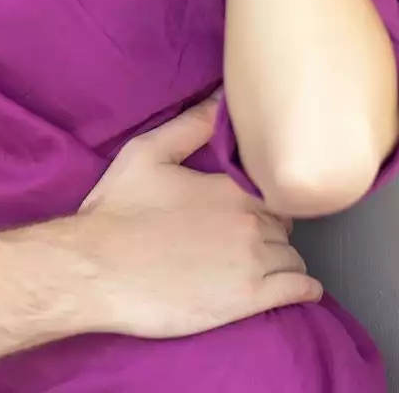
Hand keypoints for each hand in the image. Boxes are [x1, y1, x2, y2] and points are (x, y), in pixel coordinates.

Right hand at [69, 98, 322, 338]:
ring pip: (292, 257)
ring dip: (282, 259)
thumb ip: (192, 125)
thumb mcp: (146, 154)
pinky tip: (299, 288)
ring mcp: (253, 263)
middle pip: (285, 225)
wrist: (95, 270)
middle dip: (271, 230)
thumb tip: (222, 99)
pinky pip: (298, 289)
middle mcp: (250, 223)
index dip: (263, 199)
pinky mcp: (249, 299)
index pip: (274, 190)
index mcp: (230, 188)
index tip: (247, 209)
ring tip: (262, 264)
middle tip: (246, 238)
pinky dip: (303, 288)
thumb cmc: (116, 212)